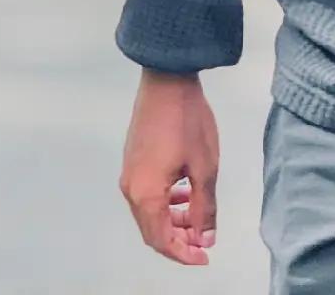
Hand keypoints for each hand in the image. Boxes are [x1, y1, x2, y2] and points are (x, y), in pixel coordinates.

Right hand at [119, 70, 219, 265]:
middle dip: (178, 239)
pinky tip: (184, 191)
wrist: (167, 79)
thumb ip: (204, 207)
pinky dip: (165, 202)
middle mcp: (131, 188)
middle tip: (203, 240)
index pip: (162, 240)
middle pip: (152, 230)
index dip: (184, 254)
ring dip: (172, 220)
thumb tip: (205, 237)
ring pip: (149, 212)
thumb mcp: (205, 167)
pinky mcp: (133, 161)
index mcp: (146, 195)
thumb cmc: (187, 120)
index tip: (204, 256)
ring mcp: (129, 174)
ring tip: (197, 215)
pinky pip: (147, 194)